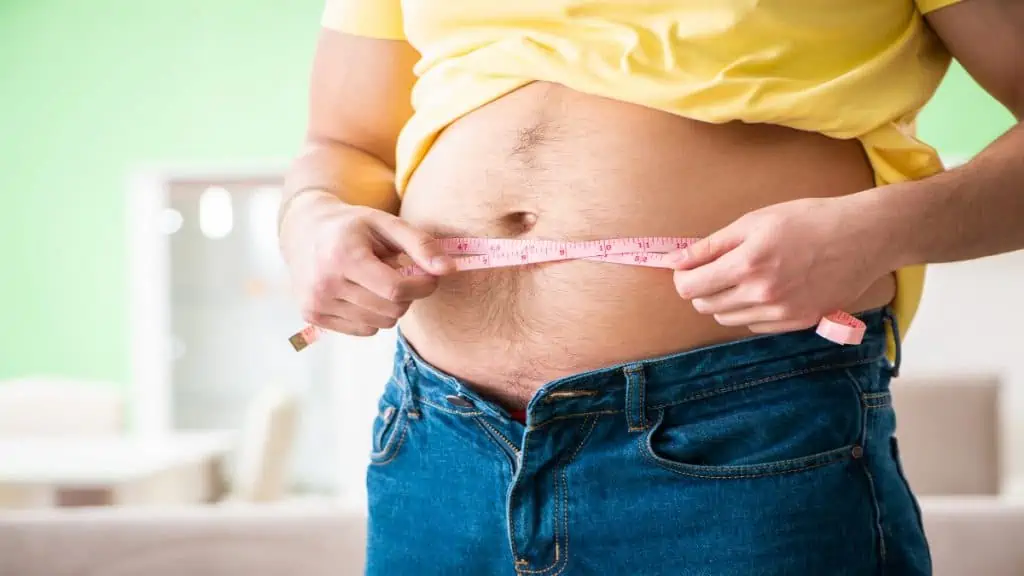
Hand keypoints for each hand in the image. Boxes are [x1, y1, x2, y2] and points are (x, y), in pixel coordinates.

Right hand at [281, 194, 455, 336]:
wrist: (304, 230)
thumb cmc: (353, 226)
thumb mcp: (387, 224)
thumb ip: (421, 245)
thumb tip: (450, 269)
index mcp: (344, 257)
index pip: (396, 290)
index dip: (423, 286)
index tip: (431, 276)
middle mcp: (325, 284)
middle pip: (391, 310)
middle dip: (408, 295)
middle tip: (401, 274)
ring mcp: (316, 303)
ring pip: (380, 324)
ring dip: (389, 306)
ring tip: (376, 280)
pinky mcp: (313, 315)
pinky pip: (363, 330)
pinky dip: (372, 315)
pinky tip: (360, 292)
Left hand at [668, 196, 888, 333]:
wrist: (864, 236)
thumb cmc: (808, 220)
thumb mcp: (754, 221)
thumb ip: (710, 245)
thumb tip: (674, 261)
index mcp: (748, 264)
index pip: (691, 287)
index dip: (683, 277)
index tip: (688, 268)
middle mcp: (762, 294)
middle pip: (705, 306)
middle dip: (701, 288)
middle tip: (715, 269)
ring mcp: (781, 313)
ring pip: (727, 319)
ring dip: (724, 300)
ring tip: (742, 277)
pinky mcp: (797, 323)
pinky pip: (754, 325)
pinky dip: (749, 310)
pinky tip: (766, 289)